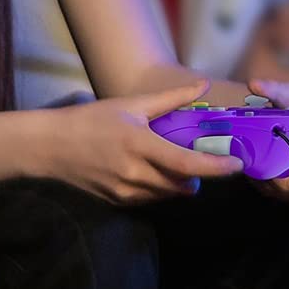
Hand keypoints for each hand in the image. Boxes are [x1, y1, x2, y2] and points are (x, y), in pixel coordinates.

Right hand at [45, 79, 244, 204]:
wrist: (50, 146)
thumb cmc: (89, 120)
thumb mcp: (129, 104)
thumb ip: (170, 99)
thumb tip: (202, 87)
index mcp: (140, 144)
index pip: (189, 163)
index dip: (217, 167)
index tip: (238, 164)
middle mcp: (136, 172)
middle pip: (185, 185)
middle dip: (197, 176)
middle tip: (196, 159)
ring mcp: (127, 191)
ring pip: (170, 194)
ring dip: (177, 182)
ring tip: (167, 162)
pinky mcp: (120, 202)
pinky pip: (152, 199)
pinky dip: (158, 188)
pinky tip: (145, 171)